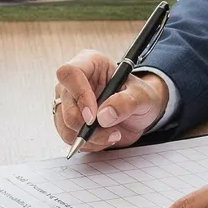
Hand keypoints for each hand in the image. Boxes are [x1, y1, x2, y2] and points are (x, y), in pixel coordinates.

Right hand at [52, 50, 167, 151]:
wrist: (138, 113)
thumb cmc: (139, 96)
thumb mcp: (142, 96)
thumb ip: (126, 102)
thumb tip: (103, 116)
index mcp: (89, 64)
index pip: (70, 73)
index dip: (79, 95)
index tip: (93, 117)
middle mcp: (73, 82)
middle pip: (65, 103)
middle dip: (87, 125)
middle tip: (111, 131)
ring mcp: (67, 102)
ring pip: (65, 124)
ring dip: (89, 138)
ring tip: (112, 134)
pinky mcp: (67, 121)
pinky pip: (68, 137)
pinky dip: (88, 144)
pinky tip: (103, 138)